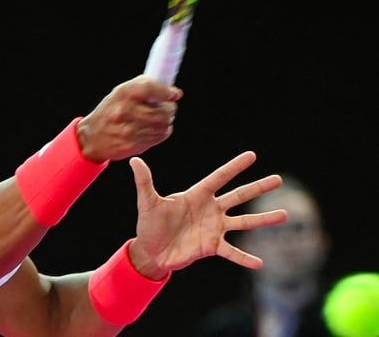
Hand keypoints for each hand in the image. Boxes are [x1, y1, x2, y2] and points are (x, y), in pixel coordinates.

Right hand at [77, 75, 181, 162]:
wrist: (92, 137)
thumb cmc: (110, 111)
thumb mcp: (121, 92)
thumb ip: (145, 87)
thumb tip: (174, 92)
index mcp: (123, 93)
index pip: (151, 88)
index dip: (166, 92)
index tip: (174, 94)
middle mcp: (125, 110)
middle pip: (163, 111)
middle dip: (170, 109)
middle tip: (167, 108)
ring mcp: (129, 130)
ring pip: (163, 125)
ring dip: (166, 122)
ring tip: (159, 120)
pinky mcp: (133, 144)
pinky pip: (158, 137)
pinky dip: (160, 133)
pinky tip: (153, 130)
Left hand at [127, 151, 287, 279]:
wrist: (151, 251)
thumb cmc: (149, 224)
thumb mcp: (147, 202)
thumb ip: (144, 182)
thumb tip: (134, 160)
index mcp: (197, 195)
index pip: (219, 178)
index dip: (234, 167)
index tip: (252, 155)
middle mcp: (210, 209)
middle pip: (239, 196)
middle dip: (258, 187)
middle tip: (279, 179)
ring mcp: (214, 228)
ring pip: (244, 221)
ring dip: (263, 219)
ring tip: (284, 215)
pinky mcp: (212, 247)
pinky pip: (233, 252)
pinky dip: (245, 258)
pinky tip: (260, 263)